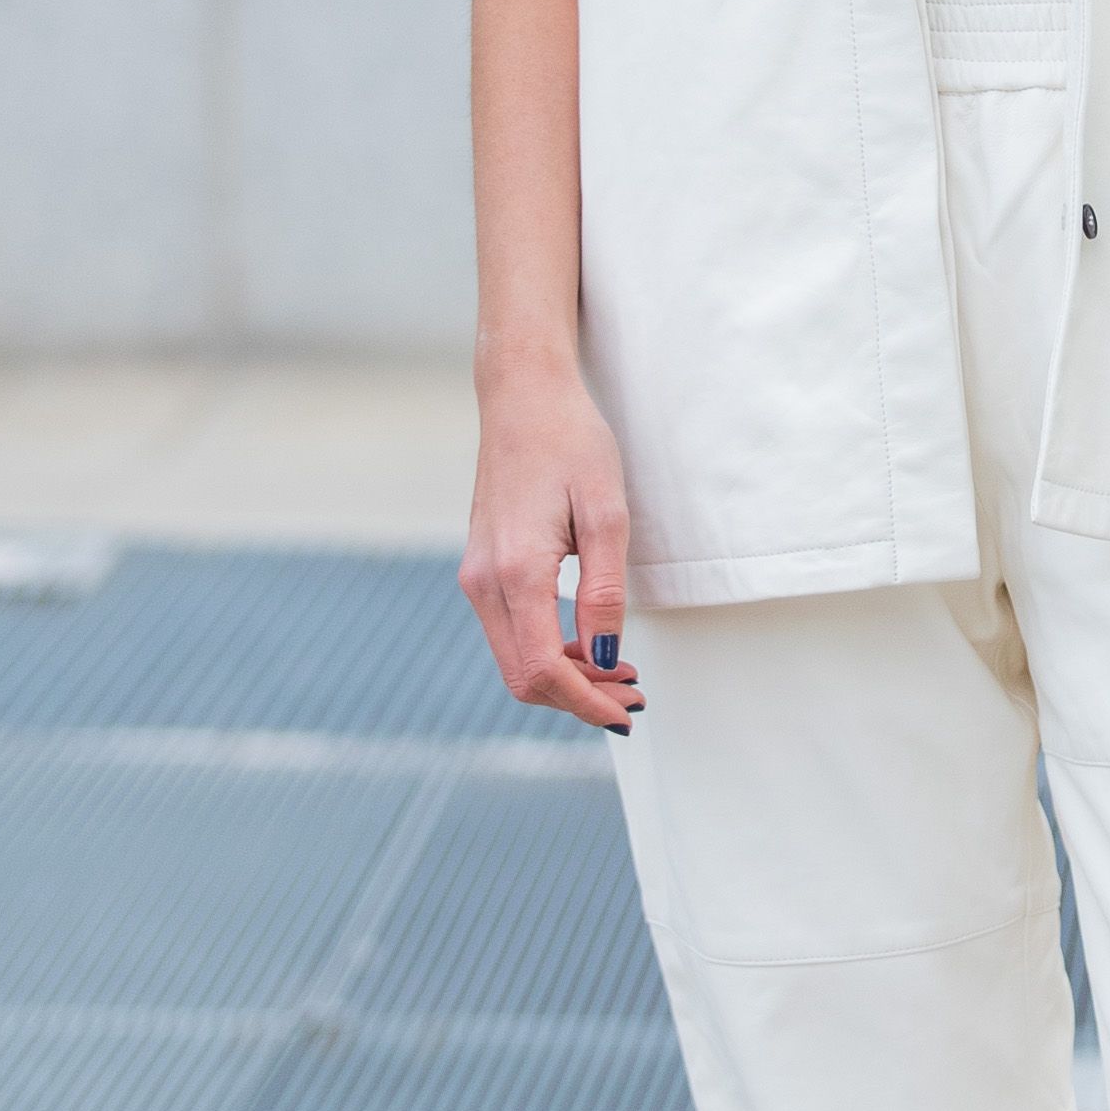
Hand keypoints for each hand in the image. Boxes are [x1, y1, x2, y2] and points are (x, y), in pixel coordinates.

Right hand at [461, 364, 644, 732]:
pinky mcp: (482, 569)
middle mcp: (484, 582)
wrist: (524, 397)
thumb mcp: (607, 513)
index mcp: (515, 571)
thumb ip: (604, 591)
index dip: (586, 702)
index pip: (543, 669)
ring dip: (566, 678)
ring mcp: (477, 577)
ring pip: (514, 659)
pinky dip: (548, 652)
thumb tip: (606, 656)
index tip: (627, 712)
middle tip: (632, 696)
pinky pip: (511, 632)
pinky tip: (588, 645)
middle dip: (578, 698)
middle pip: (523, 677)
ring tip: (619, 672)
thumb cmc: (571, 443)